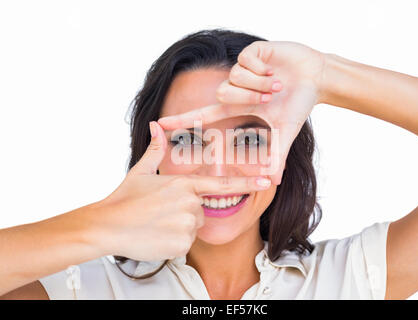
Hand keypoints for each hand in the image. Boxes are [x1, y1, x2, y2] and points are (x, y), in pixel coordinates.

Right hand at [94, 121, 271, 260]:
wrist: (106, 226)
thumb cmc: (124, 199)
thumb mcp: (141, 172)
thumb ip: (156, 150)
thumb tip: (155, 126)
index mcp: (183, 184)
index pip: (221, 183)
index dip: (246, 183)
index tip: (267, 181)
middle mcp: (189, 203)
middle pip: (200, 211)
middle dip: (185, 213)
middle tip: (161, 213)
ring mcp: (186, 224)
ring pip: (192, 228)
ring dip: (178, 228)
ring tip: (156, 224)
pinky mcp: (181, 243)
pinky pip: (184, 244)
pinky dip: (172, 242)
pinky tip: (156, 237)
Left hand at [157, 41, 325, 184]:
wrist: (316, 77)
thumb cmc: (298, 103)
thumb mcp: (285, 132)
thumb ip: (276, 155)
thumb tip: (274, 182)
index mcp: (238, 106)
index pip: (203, 114)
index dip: (182, 120)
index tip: (159, 124)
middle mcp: (236, 88)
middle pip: (222, 94)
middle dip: (250, 97)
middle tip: (272, 97)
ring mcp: (242, 69)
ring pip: (235, 78)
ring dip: (261, 84)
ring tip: (278, 83)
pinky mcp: (252, 51)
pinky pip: (246, 61)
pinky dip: (264, 69)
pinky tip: (275, 68)